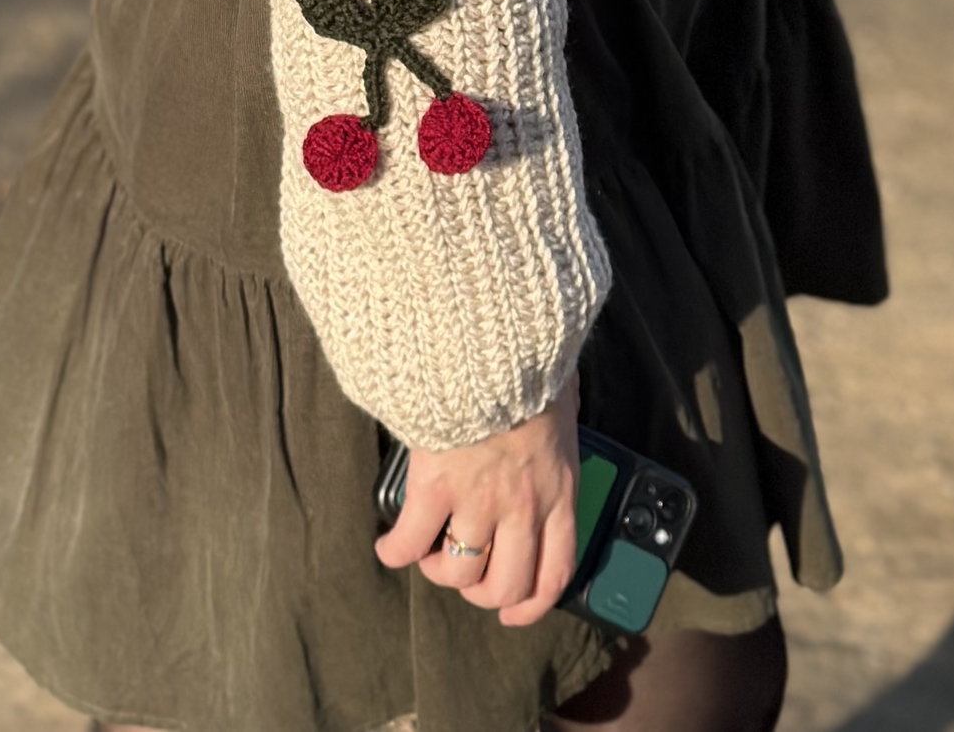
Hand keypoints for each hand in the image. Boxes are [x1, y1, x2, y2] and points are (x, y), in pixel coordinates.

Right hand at [374, 377, 580, 626]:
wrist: (494, 342)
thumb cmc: (532, 362)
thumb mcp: (564, 398)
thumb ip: (560, 422)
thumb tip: (561, 409)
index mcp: (558, 490)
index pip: (555, 572)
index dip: (532, 604)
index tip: (513, 611)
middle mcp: (522, 507)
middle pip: (505, 585)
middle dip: (481, 591)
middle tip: (465, 571)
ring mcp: (478, 501)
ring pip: (459, 572)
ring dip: (440, 569)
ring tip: (429, 551)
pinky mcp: (436, 487)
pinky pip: (410, 541)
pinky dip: (395, 551)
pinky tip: (388, 545)